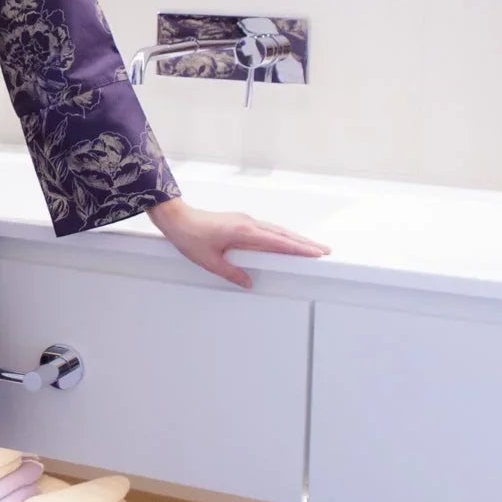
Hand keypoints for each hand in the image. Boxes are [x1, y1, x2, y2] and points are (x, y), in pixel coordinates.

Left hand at [149, 195, 328, 290]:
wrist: (177, 219)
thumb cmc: (190, 238)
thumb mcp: (210, 262)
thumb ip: (232, 273)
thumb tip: (249, 282)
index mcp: (244, 232)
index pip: (278, 242)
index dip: (299, 248)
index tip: (316, 252)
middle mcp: (248, 224)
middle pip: (283, 234)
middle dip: (304, 243)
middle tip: (324, 251)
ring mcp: (245, 221)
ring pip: (276, 230)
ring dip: (294, 239)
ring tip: (311, 248)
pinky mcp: (240, 222)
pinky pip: (267, 229)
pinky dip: (280, 236)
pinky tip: (285, 242)